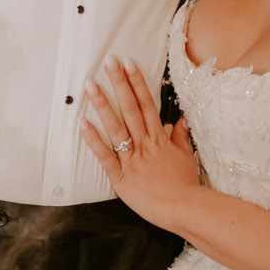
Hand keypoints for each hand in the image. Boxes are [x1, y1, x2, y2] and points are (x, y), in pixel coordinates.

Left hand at [81, 58, 201, 233]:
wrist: (184, 207)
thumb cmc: (185, 185)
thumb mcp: (186, 157)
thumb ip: (181, 138)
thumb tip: (181, 121)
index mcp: (159, 138)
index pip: (146, 104)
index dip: (137, 82)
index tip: (129, 64)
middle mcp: (144, 144)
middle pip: (130, 108)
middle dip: (119, 83)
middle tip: (109, 62)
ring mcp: (132, 159)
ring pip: (116, 126)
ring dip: (103, 104)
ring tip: (91, 86)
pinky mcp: (121, 176)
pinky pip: (105, 155)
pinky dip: (93, 140)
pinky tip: (83, 124)